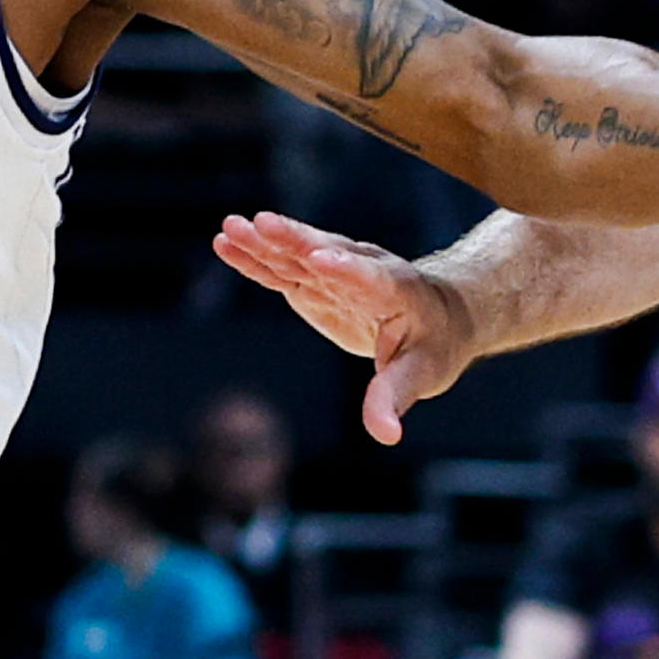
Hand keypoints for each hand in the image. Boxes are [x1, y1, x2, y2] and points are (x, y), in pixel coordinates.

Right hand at [212, 211, 478, 446]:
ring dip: (264, 242)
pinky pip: (281, 269)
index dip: (348, 271)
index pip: (371, 278)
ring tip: (230, 227)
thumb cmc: (431, 346)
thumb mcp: (421, 374)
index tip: (321, 261)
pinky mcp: (313, 282)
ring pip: (297, 255)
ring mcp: (334, 272)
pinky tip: (224, 242)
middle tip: (263, 223)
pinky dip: (255, 258)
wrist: (434, 315)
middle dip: (295, 240)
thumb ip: (394, 398)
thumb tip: (385, 435)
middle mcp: (363, 270)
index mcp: (396, 290)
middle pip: (326, 252)